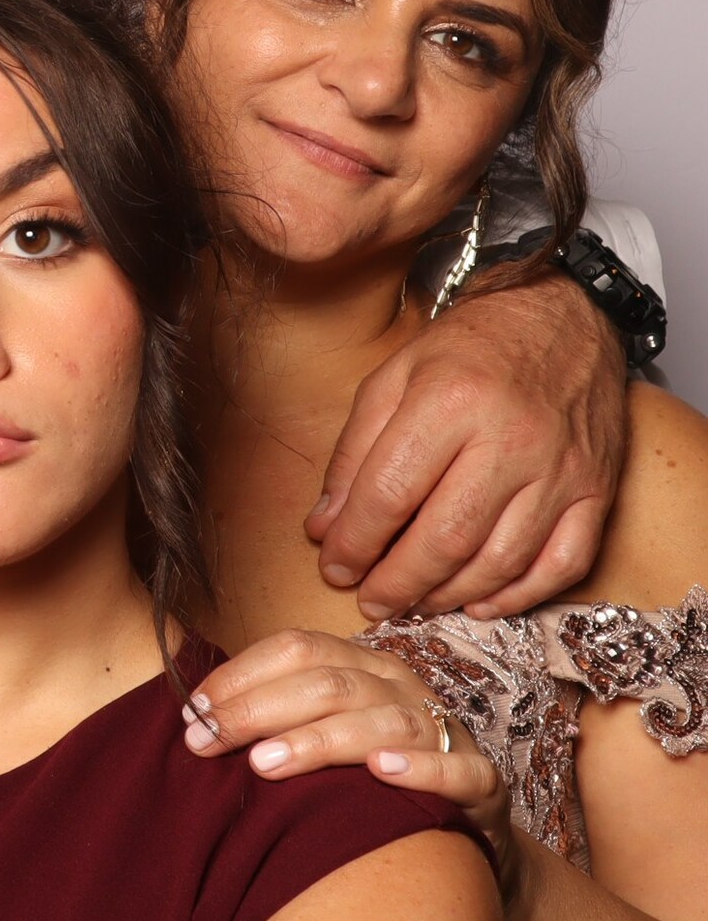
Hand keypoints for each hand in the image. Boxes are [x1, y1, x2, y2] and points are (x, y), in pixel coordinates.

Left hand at [184, 628, 509, 851]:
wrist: (463, 840)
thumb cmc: (370, 783)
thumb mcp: (321, 738)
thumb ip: (271, 722)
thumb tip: (192, 721)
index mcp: (362, 667)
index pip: (296, 649)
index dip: (239, 675)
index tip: (190, 712)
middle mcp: (403, 689)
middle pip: (328, 683)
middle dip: (257, 710)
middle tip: (206, 742)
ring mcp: (446, 732)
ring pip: (383, 721)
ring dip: (320, 739)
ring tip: (266, 762)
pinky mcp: (482, 784)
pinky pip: (457, 769)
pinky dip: (419, 766)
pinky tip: (379, 771)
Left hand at [306, 273, 627, 621]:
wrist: (563, 318)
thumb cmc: (468, 347)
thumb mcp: (392, 377)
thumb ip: (353, 453)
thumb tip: (323, 526)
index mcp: (449, 401)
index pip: (389, 493)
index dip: (354, 541)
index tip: (334, 566)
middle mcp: (511, 439)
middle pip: (446, 537)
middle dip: (398, 581)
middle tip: (369, 601)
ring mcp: (561, 470)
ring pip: (500, 560)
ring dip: (449, 595)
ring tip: (413, 602)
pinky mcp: (597, 491)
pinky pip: (562, 564)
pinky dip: (518, 595)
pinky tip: (479, 603)